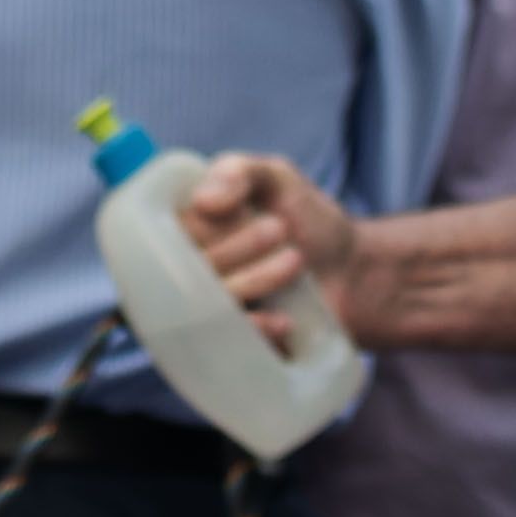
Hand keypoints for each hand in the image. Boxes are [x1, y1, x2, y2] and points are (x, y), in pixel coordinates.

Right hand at [180, 152, 358, 352]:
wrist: (352, 272)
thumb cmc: (309, 219)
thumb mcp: (276, 179)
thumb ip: (239, 173)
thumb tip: (201, 202)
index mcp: (187, 231)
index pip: (163, 235)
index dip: (197, 227)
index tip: (237, 210)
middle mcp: (190, 273)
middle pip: (185, 270)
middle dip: (233, 247)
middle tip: (278, 229)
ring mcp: (210, 312)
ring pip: (208, 306)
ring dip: (253, 280)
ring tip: (295, 259)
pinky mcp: (233, 344)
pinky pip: (226, 342)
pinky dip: (254, 327)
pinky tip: (284, 320)